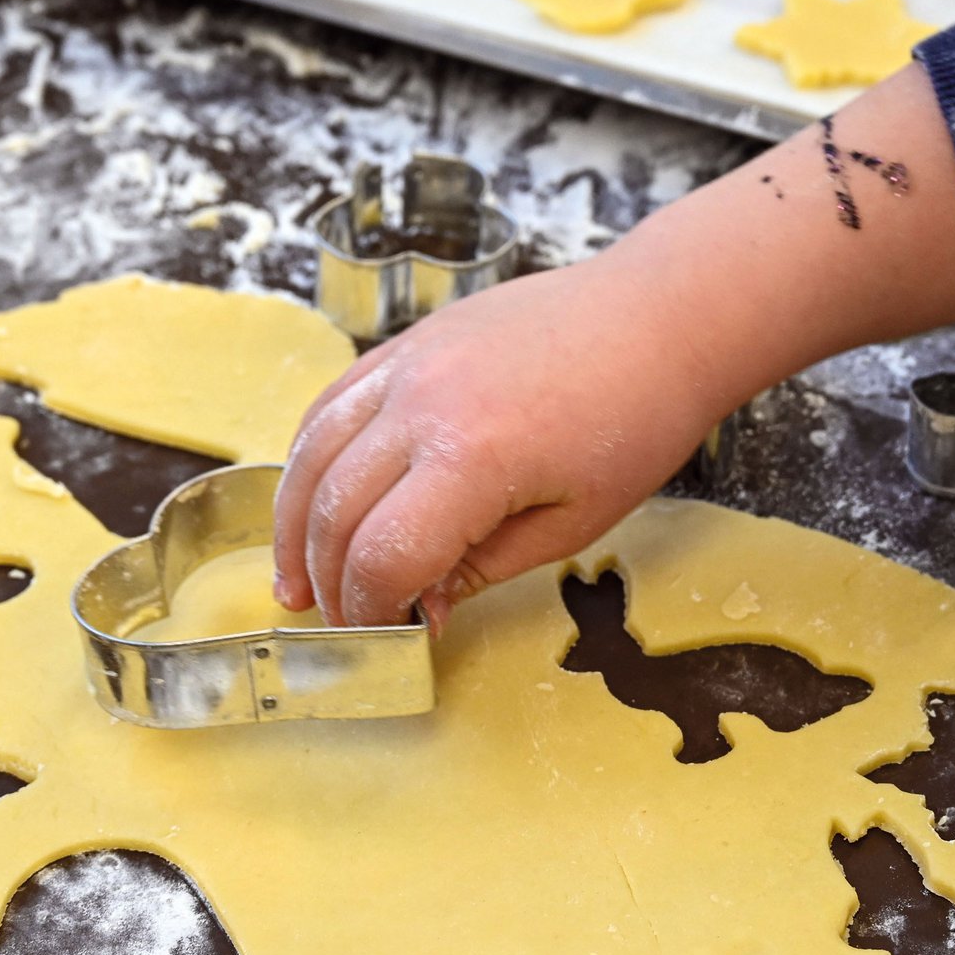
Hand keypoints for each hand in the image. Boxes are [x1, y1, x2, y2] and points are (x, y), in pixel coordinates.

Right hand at [273, 64, 954, 629]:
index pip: (383, 556)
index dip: (370, 611)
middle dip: (328, 582)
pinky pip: (330, 403)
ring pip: (312, 454)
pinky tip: (311, 499)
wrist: (659, 316)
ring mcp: (407, 365)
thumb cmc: (635, 421)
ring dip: (295, 526)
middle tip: (341, 624)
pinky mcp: (407, 343)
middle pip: (333, 511)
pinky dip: (308, 459)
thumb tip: (418, 605)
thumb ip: (481, 569)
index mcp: (474, 459)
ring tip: (297, 580)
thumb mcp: (572, 523)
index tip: (383, 638)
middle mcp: (422, 405)